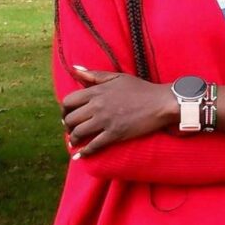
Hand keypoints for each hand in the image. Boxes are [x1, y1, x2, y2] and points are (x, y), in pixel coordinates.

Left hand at [61, 69, 184, 155]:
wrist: (160, 103)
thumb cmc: (140, 89)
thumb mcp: (116, 77)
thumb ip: (94, 74)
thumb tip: (74, 68)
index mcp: (96, 91)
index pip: (69, 101)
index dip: (64, 110)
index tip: (67, 115)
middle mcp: (97, 106)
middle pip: (71, 119)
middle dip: (68, 126)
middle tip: (71, 129)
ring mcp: (105, 120)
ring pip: (79, 133)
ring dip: (74, 139)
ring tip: (74, 142)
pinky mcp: (115, 134)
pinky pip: (94, 145)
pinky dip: (85, 152)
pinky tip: (80, 155)